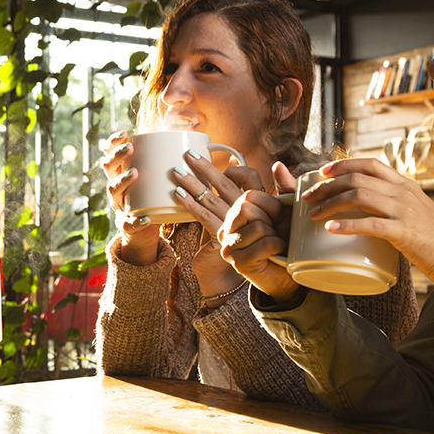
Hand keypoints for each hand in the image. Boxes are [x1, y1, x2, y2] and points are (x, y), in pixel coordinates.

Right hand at [100, 131, 160, 264]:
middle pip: (109, 168)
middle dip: (117, 156)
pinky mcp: (127, 225)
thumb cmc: (153, 200)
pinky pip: (128, 223)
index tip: (124, 133)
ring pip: (114, 191)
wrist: (144, 233)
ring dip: (123, 181)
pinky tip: (146, 218)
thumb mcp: (156, 180)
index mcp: (122, 174)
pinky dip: (136, 221)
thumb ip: (167, 162)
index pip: (111, 154)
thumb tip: (191, 139)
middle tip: (129, 148)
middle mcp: (117, 187)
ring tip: (135, 173)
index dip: (114, 142)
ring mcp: (120, 206)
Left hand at [172, 150, 268, 306]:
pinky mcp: (222, 238)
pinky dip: (189, 204)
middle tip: (188, 155)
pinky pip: (204, 217)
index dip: (237, 170)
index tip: (225, 165)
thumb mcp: (238, 214)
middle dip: (205, 168)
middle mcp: (248, 213)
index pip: (251, 178)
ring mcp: (236, 226)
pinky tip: (177, 195)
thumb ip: (237, 189)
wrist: (239, 278)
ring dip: (191, 183)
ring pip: (212, 198)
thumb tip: (232, 162)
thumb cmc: (239, 242)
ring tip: (176, 172)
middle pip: (226, 185)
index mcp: (257, 204)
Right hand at [218, 162, 301, 299]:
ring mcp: (229, 244)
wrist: (289, 274)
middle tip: (275, 231)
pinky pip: (264, 243)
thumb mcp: (288, 211)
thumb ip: (284, 188)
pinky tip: (276, 253)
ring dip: (275, 235)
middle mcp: (228, 225)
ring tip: (274, 243)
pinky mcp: (237, 261)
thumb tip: (278, 165)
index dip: (270, 202)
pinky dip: (277, 247)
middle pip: (247, 206)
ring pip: (257, 225)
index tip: (276, 216)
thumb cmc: (287, 241)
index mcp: (237, 210)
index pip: (248, 193)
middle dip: (271, 218)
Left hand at [306, 158, 433, 287]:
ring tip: (313, 214)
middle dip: (327, 186)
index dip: (343, 165)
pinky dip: (346, 224)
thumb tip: (368, 209)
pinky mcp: (404, 232)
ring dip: (330, 203)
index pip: (370, 164)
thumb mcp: (417, 212)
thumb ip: (396, 206)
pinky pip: (369, 224)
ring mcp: (404, 210)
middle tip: (309, 198)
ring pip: (358, 195)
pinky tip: (331, 228)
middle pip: (357, 178)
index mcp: (406, 185)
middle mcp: (403, 192)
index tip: (323, 172)